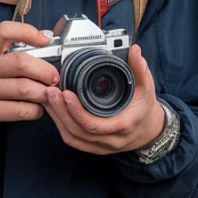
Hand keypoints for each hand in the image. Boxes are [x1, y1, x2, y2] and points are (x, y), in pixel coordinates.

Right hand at [0, 21, 59, 135]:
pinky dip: (35, 110)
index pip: (6, 31)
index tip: (44, 40)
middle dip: (45, 71)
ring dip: (43, 93)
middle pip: (21, 63)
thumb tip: (47, 47)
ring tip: (49, 94)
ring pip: (24, 89)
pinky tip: (37, 108)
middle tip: (54, 77)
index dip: (28, 32)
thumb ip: (12, 52)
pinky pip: (19, 110)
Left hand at [42, 43, 165, 154]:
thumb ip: (140, 69)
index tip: (65, 93)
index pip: (94, 125)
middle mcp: (110, 140)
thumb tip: (134, 50)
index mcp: (122, 126)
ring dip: (57, 118)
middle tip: (50, 91)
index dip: (76, 111)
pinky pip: (72, 139)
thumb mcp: (147, 88)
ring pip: (72, 137)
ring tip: (47, 98)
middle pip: (77, 132)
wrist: (149, 130)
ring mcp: (100, 145)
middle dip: (60, 111)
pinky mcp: (92, 146)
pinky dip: (60, 125)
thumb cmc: (145, 108)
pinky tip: (52, 109)